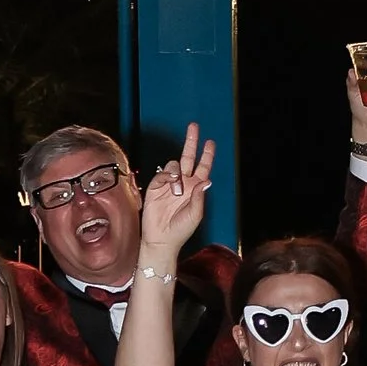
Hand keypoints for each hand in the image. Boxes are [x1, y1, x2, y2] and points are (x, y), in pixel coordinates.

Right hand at [139, 124, 212, 268]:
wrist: (161, 238)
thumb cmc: (182, 229)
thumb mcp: (195, 214)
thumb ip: (199, 196)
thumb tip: (205, 180)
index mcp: (196, 188)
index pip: (203, 167)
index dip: (207, 154)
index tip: (210, 142)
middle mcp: (183, 183)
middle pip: (188, 157)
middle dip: (191, 142)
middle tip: (194, 126)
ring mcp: (169, 184)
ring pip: (174, 165)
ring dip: (177, 174)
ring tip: (176, 192)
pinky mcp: (156, 186)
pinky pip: (162, 174)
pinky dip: (167, 176)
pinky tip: (170, 185)